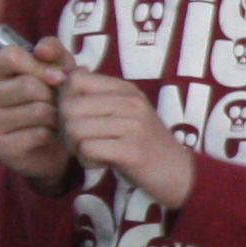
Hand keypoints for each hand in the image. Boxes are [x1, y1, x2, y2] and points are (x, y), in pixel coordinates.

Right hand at [0, 40, 76, 191]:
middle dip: (54, 94)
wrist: (52, 144)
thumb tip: (42, 49)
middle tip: (60, 102)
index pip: (10, 56)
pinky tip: (53, 134)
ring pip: (37, 111)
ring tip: (58, 117)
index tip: (59, 77)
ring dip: (57, 115)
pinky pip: (38, 134)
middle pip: (28, 85)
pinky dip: (54, 134)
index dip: (41, 65)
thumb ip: (53, 51)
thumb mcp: (58, 68)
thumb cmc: (53, 98)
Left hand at [54, 67, 195, 212]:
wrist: (179, 172)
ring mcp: (133, 125)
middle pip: (69, 107)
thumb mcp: (126, 111)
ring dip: (76, 148)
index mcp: (126, 89)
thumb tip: (66, 74)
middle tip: (82, 142)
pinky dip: (87, 161)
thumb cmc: (144, 142)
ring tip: (93, 153)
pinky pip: (88, 150)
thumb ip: (98, 95)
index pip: (76, 79)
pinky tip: (101, 163)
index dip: (66, 99)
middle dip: (66, 129)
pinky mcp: (131, 151)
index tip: (78, 117)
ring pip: (75, 129)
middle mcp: (130, 102)